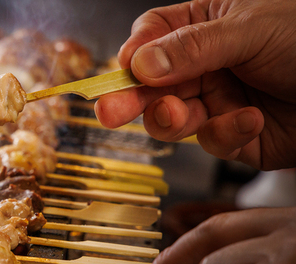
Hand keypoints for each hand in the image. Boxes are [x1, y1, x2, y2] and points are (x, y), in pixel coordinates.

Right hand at [95, 0, 295, 170]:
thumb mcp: (250, 30)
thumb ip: (192, 48)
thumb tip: (140, 63)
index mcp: (205, 26)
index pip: (152, 38)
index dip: (134, 55)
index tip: (126, 68)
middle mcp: (204, 66)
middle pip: (151, 84)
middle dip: (131, 99)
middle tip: (108, 112)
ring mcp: (216, 101)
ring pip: (172, 118)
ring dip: (173, 120)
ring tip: (182, 115)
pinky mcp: (233, 136)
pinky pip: (212, 141)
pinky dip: (226, 134)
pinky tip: (250, 119)